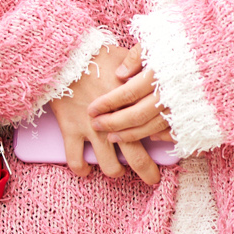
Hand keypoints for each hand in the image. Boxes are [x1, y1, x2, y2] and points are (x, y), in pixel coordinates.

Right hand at [52, 44, 159, 185]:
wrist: (65, 53)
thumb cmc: (98, 54)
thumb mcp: (129, 57)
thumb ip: (144, 71)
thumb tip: (158, 74)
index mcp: (132, 105)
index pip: (154, 133)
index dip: (163, 145)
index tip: (168, 150)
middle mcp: (115, 122)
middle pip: (137, 158)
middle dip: (147, 173)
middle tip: (151, 180)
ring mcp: (92, 129)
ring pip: (109, 166)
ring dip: (115, 171)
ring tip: (116, 169)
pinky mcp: (71, 130)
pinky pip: (76, 160)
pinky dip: (81, 169)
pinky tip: (86, 169)